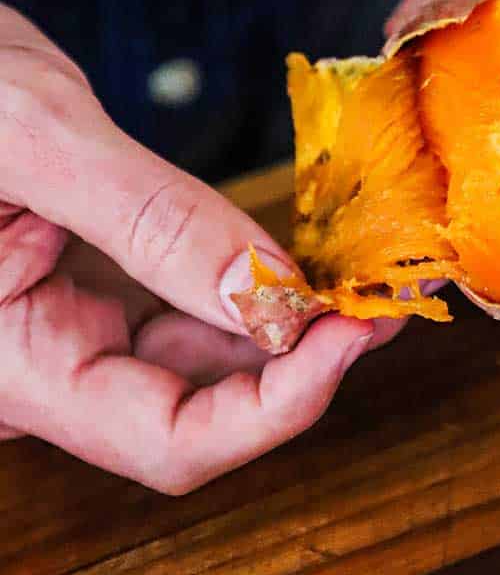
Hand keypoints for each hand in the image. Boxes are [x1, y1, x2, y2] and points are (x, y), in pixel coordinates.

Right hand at [0, 7, 397, 491]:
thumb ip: (152, 219)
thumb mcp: (36, 132)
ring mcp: (57, 332)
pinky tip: (296, 251)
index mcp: (4, 366)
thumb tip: (276, 296)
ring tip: (359, 271)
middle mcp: (34, 369)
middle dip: (302, 363)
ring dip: (282, 325)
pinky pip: (174, 311)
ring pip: (194, 365)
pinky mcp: (78, 289)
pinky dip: (241, 284)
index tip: (356, 330)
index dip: (280, 404)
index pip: (168, 442)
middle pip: (196, 415)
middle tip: (386, 293)